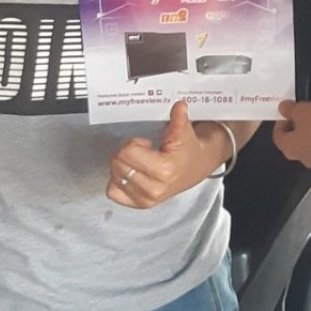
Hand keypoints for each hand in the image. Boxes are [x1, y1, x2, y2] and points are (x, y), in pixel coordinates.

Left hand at [107, 101, 225, 209]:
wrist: (197, 167)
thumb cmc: (188, 152)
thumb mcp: (184, 133)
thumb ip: (179, 118)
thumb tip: (178, 106)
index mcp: (163, 170)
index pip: (128, 152)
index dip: (134, 142)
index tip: (145, 143)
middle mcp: (153, 188)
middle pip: (117, 163)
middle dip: (127, 152)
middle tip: (142, 152)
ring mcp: (146, 199)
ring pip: (114, 176)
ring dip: (122, 165)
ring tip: (139, 162)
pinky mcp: (140, 204)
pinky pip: (113, 192)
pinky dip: (118, 181)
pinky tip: (130, 174)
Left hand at [272, 100, 310, 168]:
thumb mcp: (301, 110)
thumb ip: (289, 109)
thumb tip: (282, 109)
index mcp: (290, 149)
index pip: (278, 137)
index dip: (280, 122)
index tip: (287, 112)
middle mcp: (304, 160)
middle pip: (296, 143)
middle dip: (298, 128)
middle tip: (304, 115)